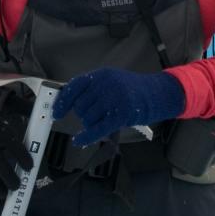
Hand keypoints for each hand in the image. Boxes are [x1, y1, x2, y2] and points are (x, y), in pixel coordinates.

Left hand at [52, 68, 184, 146]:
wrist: (157, 94)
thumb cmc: (133, 90)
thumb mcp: (112, 81)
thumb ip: (93, 88)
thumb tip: (69, 101)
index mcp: (101, 75)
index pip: (74, 86)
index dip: (63, 101)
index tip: (57, 111)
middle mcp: (105, 85)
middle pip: (80, 106)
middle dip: (83, 114)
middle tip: (93, 116)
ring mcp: (113, 100)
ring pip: (88, 118)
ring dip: (90, 124)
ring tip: (103, 120)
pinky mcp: (120, 115)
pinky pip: (97, 128)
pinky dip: (86, 136)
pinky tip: (79, 140)